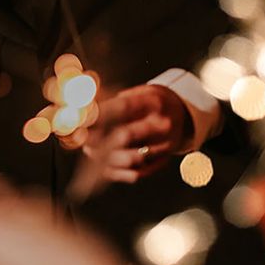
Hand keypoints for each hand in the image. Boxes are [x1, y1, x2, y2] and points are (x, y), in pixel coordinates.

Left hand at [69, 84, 191, 199]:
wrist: (182, 114)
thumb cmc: (153, 102)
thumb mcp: (141, 91)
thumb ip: (118, 99)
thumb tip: (90, 107)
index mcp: (155, 102)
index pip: (123, 107)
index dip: (100, 114)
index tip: (82, 118)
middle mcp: (163, 124)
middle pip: (126, 134)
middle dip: (99, 138)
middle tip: (82, 138)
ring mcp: (165, 144)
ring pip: (130, 157)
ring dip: (106, 157)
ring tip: (89, 150)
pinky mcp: (163, 161)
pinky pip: (138, 173)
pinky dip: (117, 173)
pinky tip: (102, 167)